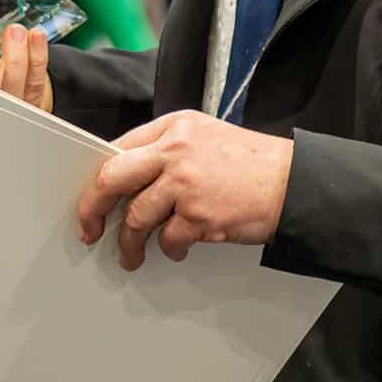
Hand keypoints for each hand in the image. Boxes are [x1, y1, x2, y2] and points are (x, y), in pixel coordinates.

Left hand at [76, 111, 294, 270]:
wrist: (292, 182)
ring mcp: (186, 183)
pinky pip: (169, 239)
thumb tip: (132, 179)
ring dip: (130, 243)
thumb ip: (168, 149)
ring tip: (131, 255)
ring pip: (137, 217)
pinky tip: (178, 249)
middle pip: (113, 177)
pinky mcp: (200, 215)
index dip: (99, 179)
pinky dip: (170, 249)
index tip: (92, 199)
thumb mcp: (204, 136)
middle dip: (92, 207)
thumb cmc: (251, 163)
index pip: (118, 149)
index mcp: (173, 127)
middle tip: (89, 228)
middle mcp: (175, 150)